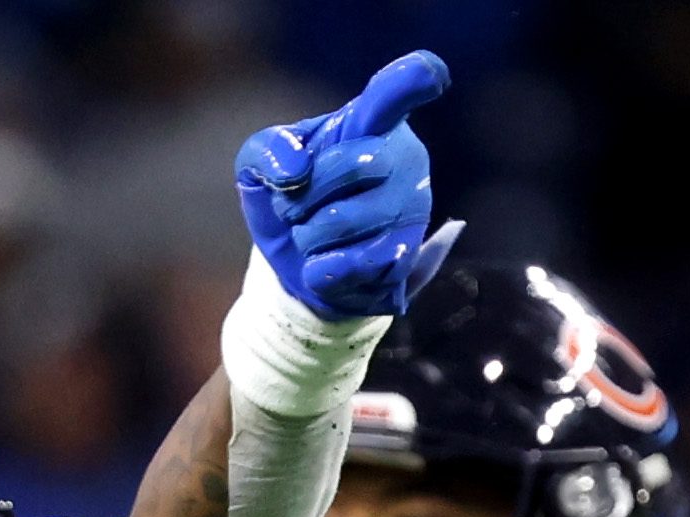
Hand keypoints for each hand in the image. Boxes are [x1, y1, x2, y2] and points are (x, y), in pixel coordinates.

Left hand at [233, 53, 457, 318]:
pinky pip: (354, 264)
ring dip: (307, 236)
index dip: (410, 82)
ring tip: (313, 236)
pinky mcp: (407, 255)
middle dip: (302, 193)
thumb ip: (267, 150)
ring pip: (343, 220)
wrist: (300, 265)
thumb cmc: (288, 199)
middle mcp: (403, 156)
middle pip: (351, 164)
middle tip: (297, 206)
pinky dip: (322, 270)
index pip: (393, 95)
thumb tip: (295, 171)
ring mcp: (411, 207)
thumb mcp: (259, 166)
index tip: (430, 73)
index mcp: (370, 122)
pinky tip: (326, 265)